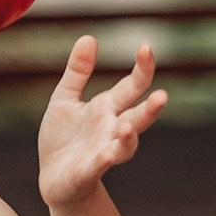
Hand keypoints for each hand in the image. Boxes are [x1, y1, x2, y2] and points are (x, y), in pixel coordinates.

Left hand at [38, 38, 166, 208]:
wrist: (52, 177)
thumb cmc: (63, 138)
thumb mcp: (64, 98)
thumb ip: (78, 71)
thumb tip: (89, 38)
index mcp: (108, 108)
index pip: (133, 87)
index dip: (142, 69)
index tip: (146, 48)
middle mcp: (112, 130)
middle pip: (138, 117)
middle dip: (151, 109)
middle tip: (162, 96)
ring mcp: (103, 151)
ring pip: (125, 146)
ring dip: (130, 137)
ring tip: (129, 126)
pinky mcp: (88, 171)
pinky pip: (99, 165)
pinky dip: (104, 160)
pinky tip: (107, 154)